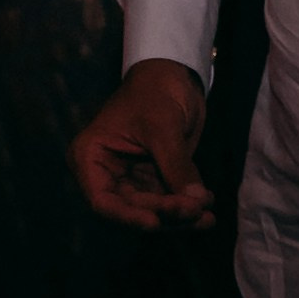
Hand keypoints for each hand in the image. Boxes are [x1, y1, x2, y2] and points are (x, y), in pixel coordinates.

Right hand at [71, 58, 214, 229]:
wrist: (173, 74)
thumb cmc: (154, 90)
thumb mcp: (162, 127)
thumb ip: (176, 166)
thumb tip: (195, 202)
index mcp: (91, 158)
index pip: (102, 201)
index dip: (128, 217)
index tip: (155, 222)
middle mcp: (107, 175)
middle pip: (132, 209)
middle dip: (165, 213)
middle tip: (196, 210)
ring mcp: (131, 179)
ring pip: (153, 211)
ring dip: (180, 217)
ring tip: (207, 217)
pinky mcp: (154, 179)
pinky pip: (169, 201)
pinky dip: (187, 206)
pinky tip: (207, 207)